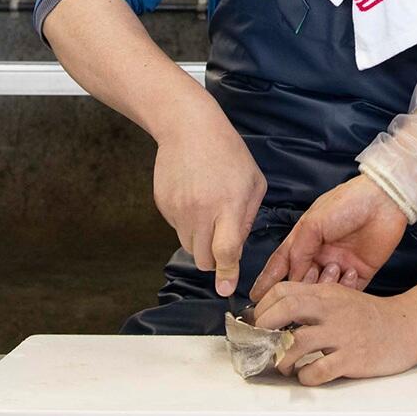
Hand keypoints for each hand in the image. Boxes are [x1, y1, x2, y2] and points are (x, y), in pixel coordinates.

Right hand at [151, 95, 265, 296]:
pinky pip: (176, 228)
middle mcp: (200, 211)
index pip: (226, 251)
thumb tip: (237, 246)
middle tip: (222, 245)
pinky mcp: (163, 205)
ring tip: (209, 214)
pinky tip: (194, 199)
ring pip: (188, 247)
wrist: (187, 127)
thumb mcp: (253, 181)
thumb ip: (247, 217)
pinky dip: (187, 224)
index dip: (226, 273)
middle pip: (203, 258)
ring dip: (200, 242)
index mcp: (227, 205)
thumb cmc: (227, 152)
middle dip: (214, 260)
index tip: (226, 288)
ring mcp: (178, 209)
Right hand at [252, 175, 408, 296]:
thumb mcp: (313, 223)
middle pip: (301, 280)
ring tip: (326, 270)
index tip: (256, 298)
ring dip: (321, 286)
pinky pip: (348, 292)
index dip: (268, 280)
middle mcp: (320, 254)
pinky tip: (346, 273)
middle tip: (291, 297)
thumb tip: (291, 277)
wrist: (383, 201)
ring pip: (323, 289)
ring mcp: (340, 264)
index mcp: (306, 238)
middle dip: (295, 290)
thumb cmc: (347, 203)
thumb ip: (299, 250)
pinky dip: (344, 290)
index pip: (282, 263)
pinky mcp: (360, 273)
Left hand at [253, 281, 416, 385]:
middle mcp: (331, 310)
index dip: (261, 307)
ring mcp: (341, 334)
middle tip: (259, 343)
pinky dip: (305, 377)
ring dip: (281, 359)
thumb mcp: (339, 298)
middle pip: (284, 310)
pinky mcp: (352, 358)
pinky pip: (318, 371)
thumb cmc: (368, 316)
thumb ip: (311, 302)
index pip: (282, 291)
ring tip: (284, 365)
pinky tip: (308, 376)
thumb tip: (274, 315)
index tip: (255, 323)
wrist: (406, 327)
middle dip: (263, 328)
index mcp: (325, 293)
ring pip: (296, 344)